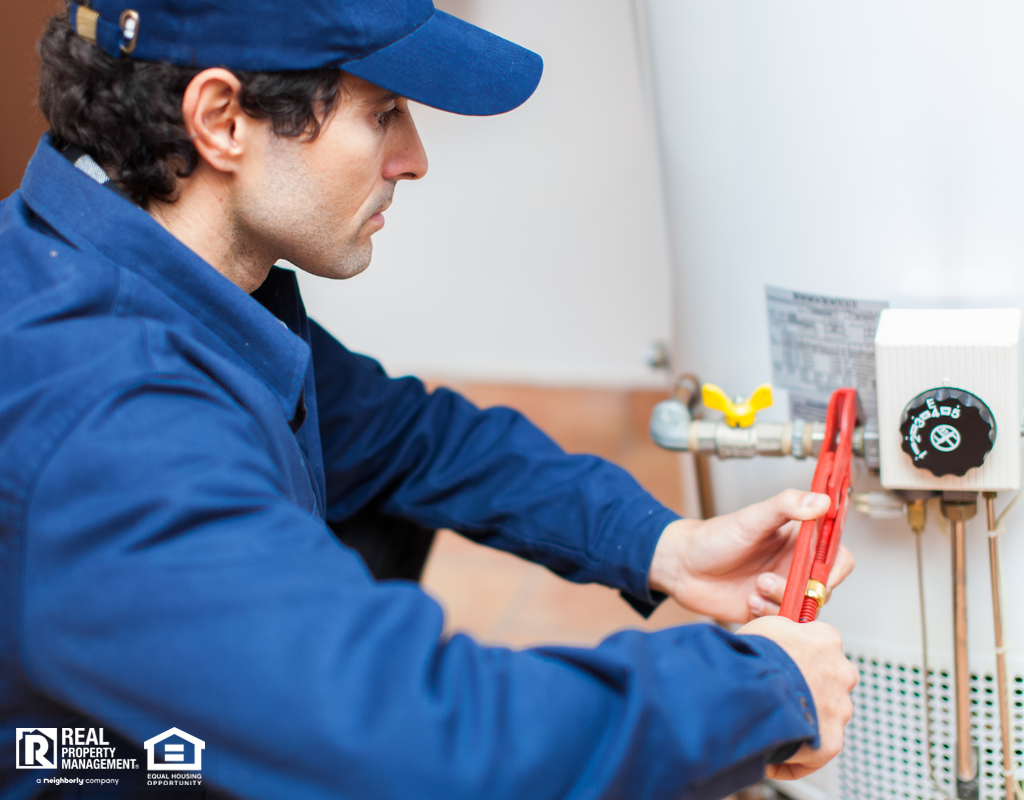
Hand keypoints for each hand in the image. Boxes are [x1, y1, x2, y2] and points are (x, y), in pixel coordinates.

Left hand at [648, 489, 854, 622]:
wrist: (681, 566)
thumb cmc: (714, 537)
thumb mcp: (751, 517)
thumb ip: (787, 505)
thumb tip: (822, 500)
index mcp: (797, 541)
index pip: (837, 556)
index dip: (834, 569)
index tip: (817, 574)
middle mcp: (793, 567)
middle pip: (823, 588)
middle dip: (801, 590)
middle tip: (768, 581)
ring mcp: (781, 590)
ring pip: (804, 608)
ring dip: (781, 602)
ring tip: (755, 588)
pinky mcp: (767, 611)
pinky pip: (783, 623)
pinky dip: (768, 615)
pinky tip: (748, 601)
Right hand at [737, 615, 858, 779]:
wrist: (753, 688)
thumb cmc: (755, 655)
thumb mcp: (768, 626)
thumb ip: (785, 631)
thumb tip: (784, 636)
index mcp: (827, 640)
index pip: (822, 646)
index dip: (801, 656)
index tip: (786, 663)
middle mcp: (841, 672)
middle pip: (828, 682)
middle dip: (809, 689)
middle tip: (778, 694)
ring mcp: (839, 708)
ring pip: (825, 715)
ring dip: (804, 720)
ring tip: (772, 723)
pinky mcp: (831, 741)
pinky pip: (815, 753)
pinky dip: (796, 756)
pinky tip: (772, 756)